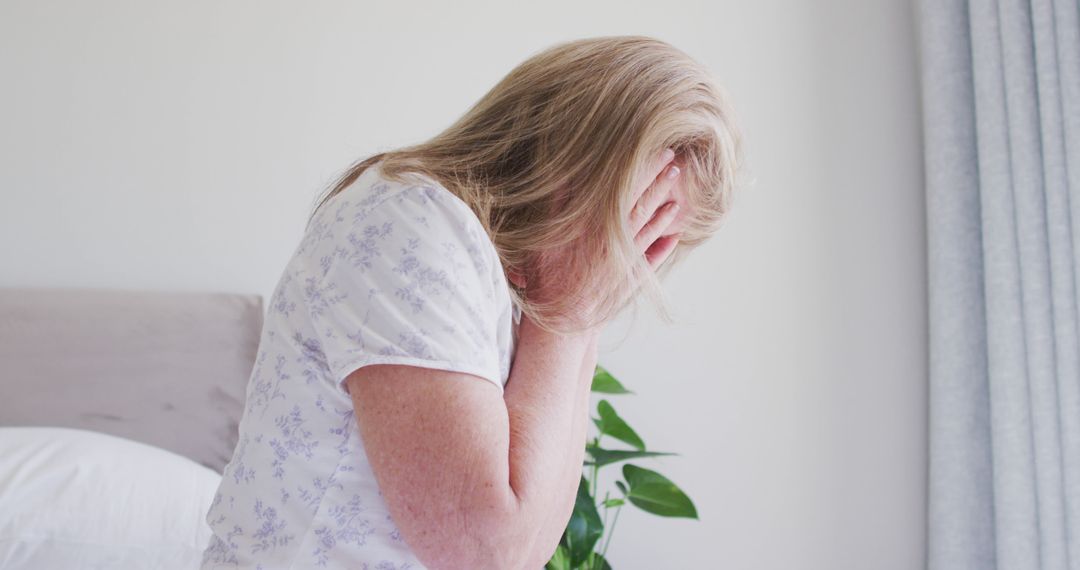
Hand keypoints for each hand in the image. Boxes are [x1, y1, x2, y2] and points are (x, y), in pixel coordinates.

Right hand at [511, 148, 683, 326]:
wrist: (564, 319)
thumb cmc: (549, 277)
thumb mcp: (545, 236)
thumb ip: (556, 205)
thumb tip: (564, 175)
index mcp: (597, 223)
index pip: (624, 186)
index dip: (641, 166)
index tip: (656, 148)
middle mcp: (616, 236)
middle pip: (642, 199)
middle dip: (658, 178)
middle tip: (674, 159)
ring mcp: (627, 256)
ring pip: (651, 224)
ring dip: (664, 204)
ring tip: (677, 189)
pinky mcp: (631, 275)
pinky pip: (653, 256)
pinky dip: (665, 244)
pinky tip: (675, 235)